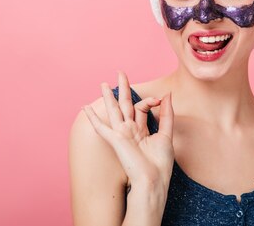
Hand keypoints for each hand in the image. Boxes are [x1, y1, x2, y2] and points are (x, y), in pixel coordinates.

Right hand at [82, 71, 173, 190]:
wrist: (153, 180)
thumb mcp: (166, 134)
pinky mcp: (116, 140)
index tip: (160, 99)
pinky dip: (93, 117)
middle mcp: (130, 130)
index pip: (142, 107)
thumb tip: (167, 94)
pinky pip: (102, 127)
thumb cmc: (160, 163)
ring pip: (114, 110)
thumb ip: (166, 113)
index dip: (151, 100)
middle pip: (125, 104)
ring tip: (102, 84)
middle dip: (123, 89)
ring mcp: (122, 134)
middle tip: (121, 73)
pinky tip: (85, 108)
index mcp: (141, 130)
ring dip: (108, 97)